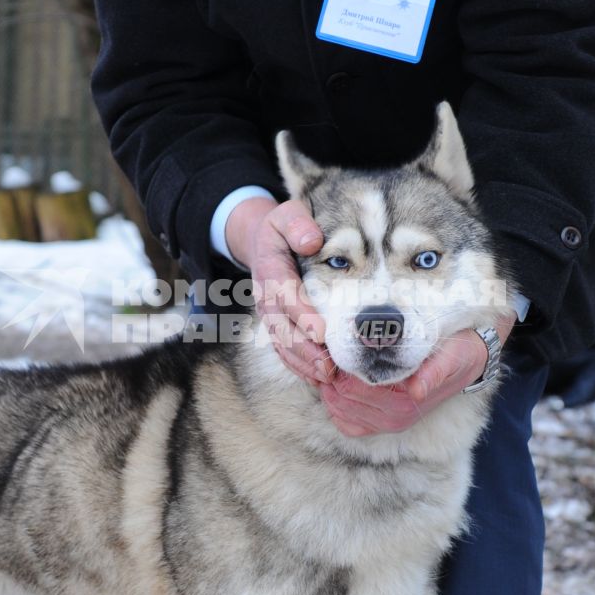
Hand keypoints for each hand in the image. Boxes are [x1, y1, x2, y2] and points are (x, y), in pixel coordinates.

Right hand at [225, 195, 334, 386]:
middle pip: (282, 328)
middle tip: (328, 366)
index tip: (320, 331)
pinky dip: (299, 367)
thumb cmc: (286, 228)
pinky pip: (284, 351)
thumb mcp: (288, 214)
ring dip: (303, 364)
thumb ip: (297, 223)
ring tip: (327, 378)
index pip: (284, 294)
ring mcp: (270, 315)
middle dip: (304, 350)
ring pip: (282, 344)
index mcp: (271, 268)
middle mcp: (267, 297)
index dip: (301, 314)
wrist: (265, 242)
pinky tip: (318, 380)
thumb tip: (312, 241)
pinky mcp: (277, 326)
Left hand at [320, 316, 515, 438]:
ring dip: (328, 391)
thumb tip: (417, 390)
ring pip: (339, 413)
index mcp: (406, 403)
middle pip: (340, 401)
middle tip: (324, 352)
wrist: (469, 362)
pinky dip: (335, 407)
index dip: (335, 369)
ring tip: (329, 365)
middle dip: (328, 378)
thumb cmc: (457, 353)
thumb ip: (434, 372)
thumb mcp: (450, 357)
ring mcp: (388, 423)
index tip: (330, 346)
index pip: (352, 390)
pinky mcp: (383, 423)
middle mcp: (395, 419)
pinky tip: (335, 385)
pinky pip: (347, 424)